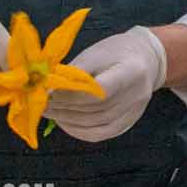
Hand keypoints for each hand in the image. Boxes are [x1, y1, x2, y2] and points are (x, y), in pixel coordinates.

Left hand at [52, 27, 167, 141]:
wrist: (145, 59)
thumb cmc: (115, 52)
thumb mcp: (94, 54)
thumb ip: (73, 73)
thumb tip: (47, 91)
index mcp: (132, 71)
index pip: (100, 91)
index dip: (72, 96)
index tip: (49, 93)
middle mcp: (137, 95)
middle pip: (97, 110)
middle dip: (65, 109)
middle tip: (41, 105)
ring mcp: (135, 112)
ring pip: (96, 124)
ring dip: (68, 120)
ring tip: (49, 112)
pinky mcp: (128, 122)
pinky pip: (101, 134)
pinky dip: (79, 131)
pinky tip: (64, 123)